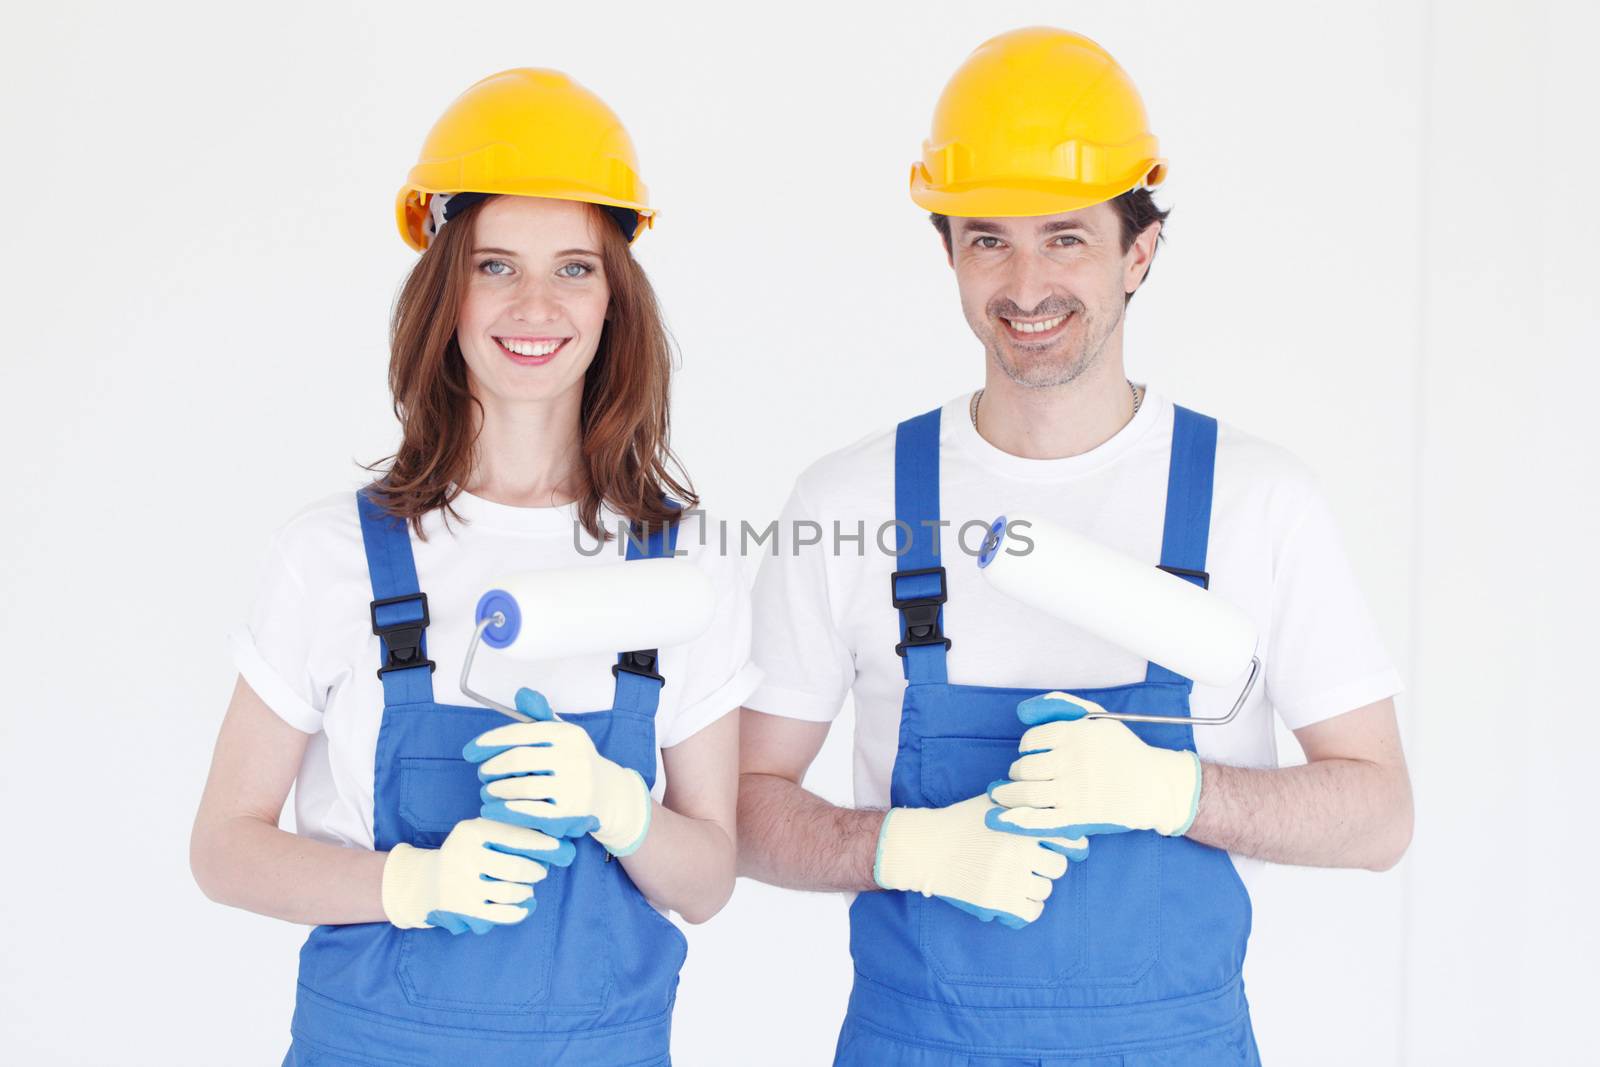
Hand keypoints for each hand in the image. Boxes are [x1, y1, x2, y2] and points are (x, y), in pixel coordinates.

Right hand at [381, 816, 575, 934]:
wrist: (428, 880)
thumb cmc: (469, 850)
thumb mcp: (481, 831)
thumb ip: (510, 830)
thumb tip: (555, 839)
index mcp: (471, 831)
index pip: (514, 836)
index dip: (541, 843)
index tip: (559, 847)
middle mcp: (463, 856)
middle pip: (516, 868)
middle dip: (536, 871)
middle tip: (540, 872)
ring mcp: (461, 884)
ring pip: (510, 892)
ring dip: (526, 891)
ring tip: (526, 887)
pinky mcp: (462, 908)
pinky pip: (501, 914)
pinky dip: (518, 911)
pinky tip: (523, 905)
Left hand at [464, 687, 653, 855]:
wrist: (607, 794)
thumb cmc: (573, 761)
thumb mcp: (561, 734)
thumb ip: (539, 715)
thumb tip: (521, 694)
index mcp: (568, 734)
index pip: (520, 734)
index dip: (490, 742)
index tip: (469, 752)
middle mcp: (574, 757)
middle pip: (517, 760)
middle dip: (491, 768)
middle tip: (482, 774)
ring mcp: (573, 786)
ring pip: (521, 787)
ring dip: (496, 790)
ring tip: (488, 791)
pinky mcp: (569, 813)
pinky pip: (529, 812)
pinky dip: (504, 811)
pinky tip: (491, 809)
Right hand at [873, 795, 1087, 928]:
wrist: (927, 848)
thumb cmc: (960, 822)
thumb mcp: (991, 802)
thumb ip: (1021, 800)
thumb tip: (1050, 795)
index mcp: (1021, 826)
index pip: (1068, 839)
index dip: (1069, 844)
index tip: (1063, 848)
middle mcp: (1019, 851)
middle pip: (1058, 867)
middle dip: (1047, 865)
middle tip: (1032, 863)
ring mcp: (1009, 878)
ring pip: (1044, 890)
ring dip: (1035, 886)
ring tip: (1019, 879)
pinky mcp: (997, 901)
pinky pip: (1031, 912)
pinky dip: (1027, 907)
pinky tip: (1017, 898)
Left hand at [986, 692, 1201, 838]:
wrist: (1155, 786)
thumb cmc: (1122, 750)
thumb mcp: (1097, 718)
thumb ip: (1060, 705)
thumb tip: (1022, 712)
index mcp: (1077, 734)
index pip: (1031, 741)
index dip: (1026, 748)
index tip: (1031, 754)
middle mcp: (1073, 761)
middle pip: (1024, 767)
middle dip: (1016, 772)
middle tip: (1020, 776)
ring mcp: (1075, 791)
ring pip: (1026, 792)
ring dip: (1007, 794)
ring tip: (1002, 794)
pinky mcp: (1078, 818)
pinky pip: (1038, 820)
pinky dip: (1012, 820)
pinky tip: (995, 818)